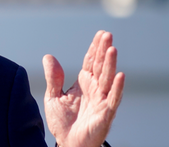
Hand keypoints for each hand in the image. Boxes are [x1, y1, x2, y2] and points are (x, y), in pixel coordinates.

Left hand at [43, 31, 124, 146]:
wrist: (67, 144)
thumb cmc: (63, 122)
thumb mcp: (53, 96)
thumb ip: (53, 77)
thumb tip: (48, 56)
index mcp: (84, 83)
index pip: (91, 62)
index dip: (95, 48)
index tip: (101, 33)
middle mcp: (95, 89)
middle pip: (101, 66)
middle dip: (104, 51)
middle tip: (107, 34)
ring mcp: (101, 101)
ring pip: (107, 79)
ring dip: (110, 64)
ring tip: (112, 49)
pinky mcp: (105, 114)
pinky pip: (112, 99)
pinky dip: (117, 88)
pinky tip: (120, 75)